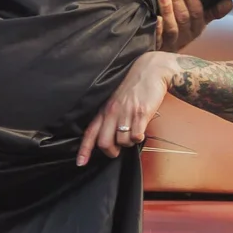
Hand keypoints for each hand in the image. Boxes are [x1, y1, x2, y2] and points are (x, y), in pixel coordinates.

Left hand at [78, 53, 175, 167]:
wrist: (151, 70)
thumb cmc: (134, 86)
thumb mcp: (116, 99)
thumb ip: (109, 116)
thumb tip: (108, 136)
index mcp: (104, 108)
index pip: (90, 132)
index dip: (84, 149)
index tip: (80, 163)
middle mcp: (112, 111)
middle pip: (104, 143)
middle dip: (111, 152)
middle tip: (117, 151)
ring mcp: (126, 113)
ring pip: (122, 142)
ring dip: (128, 144)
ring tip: (133, 133)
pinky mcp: (140, 113)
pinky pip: (137, 136)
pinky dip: (139, 138)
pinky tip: (142, 129)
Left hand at [154, 0, 232, 52]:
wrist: (164, 55)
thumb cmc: (182, 30)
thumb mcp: (198, 22)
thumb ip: (213, 12)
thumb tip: (230, 2)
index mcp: (196, 29)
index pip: (198, 14)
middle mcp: (185, 37)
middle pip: (184, 18)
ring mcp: (171, 44)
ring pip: (172, 28)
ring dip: (168, 11)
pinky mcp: (157, 49)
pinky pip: (158, 40)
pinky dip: (158, 29)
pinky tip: (156, 19)